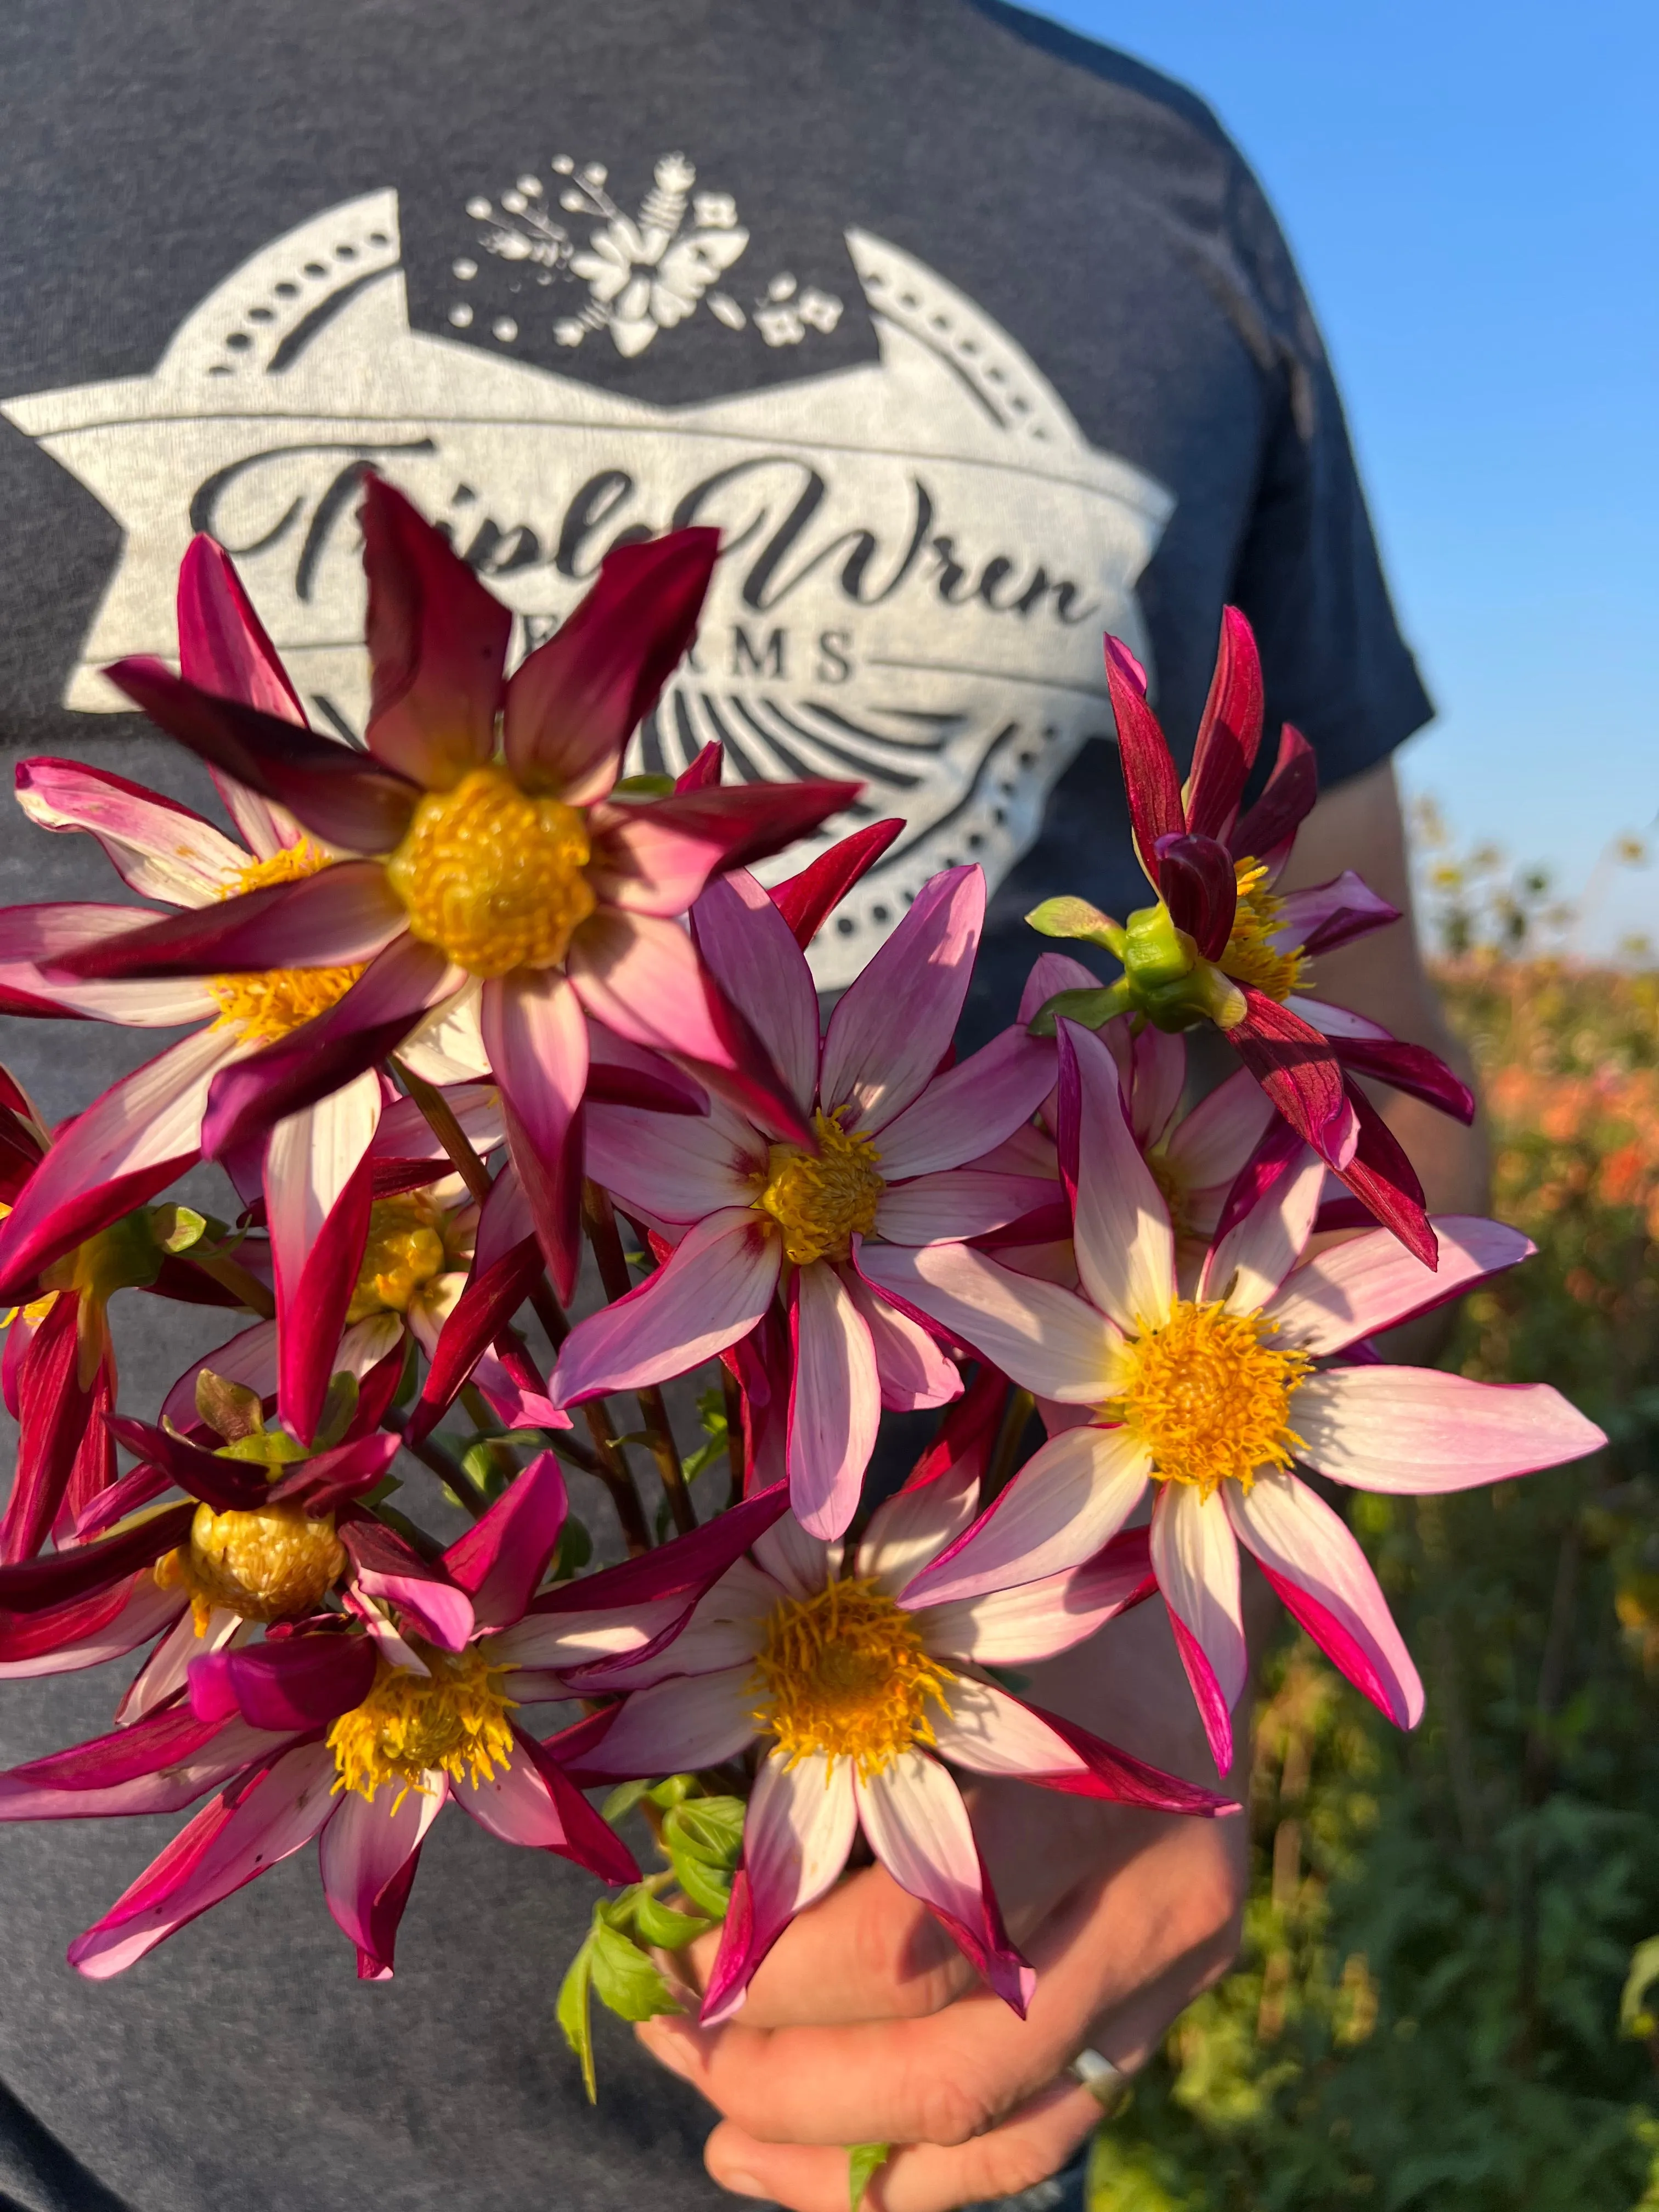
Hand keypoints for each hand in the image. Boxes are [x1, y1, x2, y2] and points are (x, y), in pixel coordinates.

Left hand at [636, 1592, 1254, 2211]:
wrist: (1201, 1614)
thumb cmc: (1041, 1594)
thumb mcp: (948, 1638)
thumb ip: (849, 1735)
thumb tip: (691, 1849)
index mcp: (1092, 1789)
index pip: (908, 1940)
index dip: (768, 1971)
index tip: (668, 1948)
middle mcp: (1151, 1904)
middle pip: (952, 2063)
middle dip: (786, 2079)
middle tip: (673, 2042)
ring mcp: (1171, 1977)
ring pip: (999, 2132)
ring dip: (839, 2158)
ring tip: (720, 2136)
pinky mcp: (1165, 2014)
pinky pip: (1044, 2134)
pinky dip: (926, 2175)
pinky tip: (819, 2173)